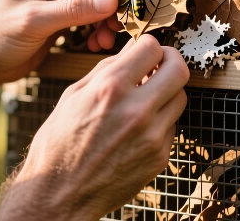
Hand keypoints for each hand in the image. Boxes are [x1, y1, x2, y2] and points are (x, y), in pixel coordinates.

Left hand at [0, 0, 126, 83]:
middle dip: (109, 1)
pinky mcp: (59, 15)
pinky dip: (97, 28)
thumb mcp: (34, 21)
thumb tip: (112, 0)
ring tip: (108, 39)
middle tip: (122, 22)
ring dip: (105, 17)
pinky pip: (88, 15)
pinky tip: (97, 44)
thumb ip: (73, 9)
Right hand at [0, 36, 189, 219]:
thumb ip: (105, 70)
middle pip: (179, 69)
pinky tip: (138, 126)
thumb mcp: (72, 96)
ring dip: (166, 91)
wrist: (59, 194)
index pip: (151, 48)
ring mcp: (152, 135)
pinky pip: (171, 126)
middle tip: (158, 65)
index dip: (148, 45)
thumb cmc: (58, 144)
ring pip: (180, 97)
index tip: (144, 51)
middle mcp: (136, 109)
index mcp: (110, 88)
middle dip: (169, 61)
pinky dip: (159, 120)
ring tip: (147, 96)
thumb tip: (130, 52)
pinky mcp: (159, 156)